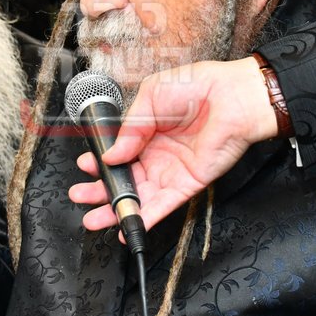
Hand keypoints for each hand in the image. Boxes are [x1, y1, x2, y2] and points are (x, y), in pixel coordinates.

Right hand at [69, 56, 278, 230]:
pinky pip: (162, 206)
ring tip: (93, 219)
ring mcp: (171, 171)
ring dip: (116, 210)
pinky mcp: (187, 184)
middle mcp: (157, 153)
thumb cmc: (199, 87)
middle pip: (124, 179)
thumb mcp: (152, 96)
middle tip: (81, 195)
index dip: (101, 162)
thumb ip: (130, 128)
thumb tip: (111, 155)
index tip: (86, 166)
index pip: (118, 153)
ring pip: (139, 197)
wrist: (233, 96)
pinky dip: (144, 219)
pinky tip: (127, 228)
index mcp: (147, 130)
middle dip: (100, 190)